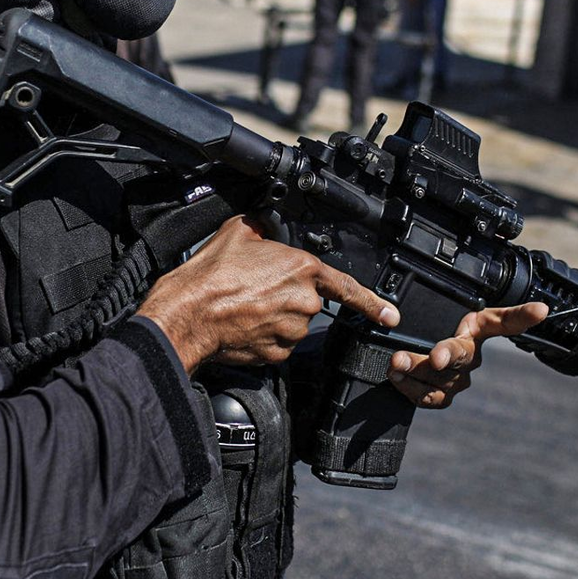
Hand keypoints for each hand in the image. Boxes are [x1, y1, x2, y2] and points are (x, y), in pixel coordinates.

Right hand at [138, 216, 399, 372]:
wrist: (187, 314)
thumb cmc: (210, 275)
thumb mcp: (239, 231)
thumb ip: (265, 227)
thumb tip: (267, 225)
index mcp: (302, 269)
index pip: (347, 288)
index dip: (373, 303)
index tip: (390, 315)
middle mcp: (303, 302)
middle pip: (308, 302)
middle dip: (286, 297)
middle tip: (255, 290)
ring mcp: (291, 331)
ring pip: (292, 324)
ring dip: (275, 316)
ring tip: (243, 305)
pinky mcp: (276, 354)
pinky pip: (278, 344)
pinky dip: (263, 335)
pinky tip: (242, 324)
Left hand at [387, 302, 548, 408]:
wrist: (410, 344)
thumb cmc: (434, 319)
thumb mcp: (443, 301)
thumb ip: (454, 293)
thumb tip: (505, 291)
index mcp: (479, 326)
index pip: (507, 319)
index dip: (524, 315)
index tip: (540, 310)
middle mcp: (472, 356)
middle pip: (463, 355)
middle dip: (447, 355)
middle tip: (433, 356)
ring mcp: (458, 379)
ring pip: (442, 380)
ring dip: (417, 371)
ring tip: (397, 361)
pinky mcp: (442, 396)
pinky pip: (430, 398)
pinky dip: (410, 388)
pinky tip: (397, 377)